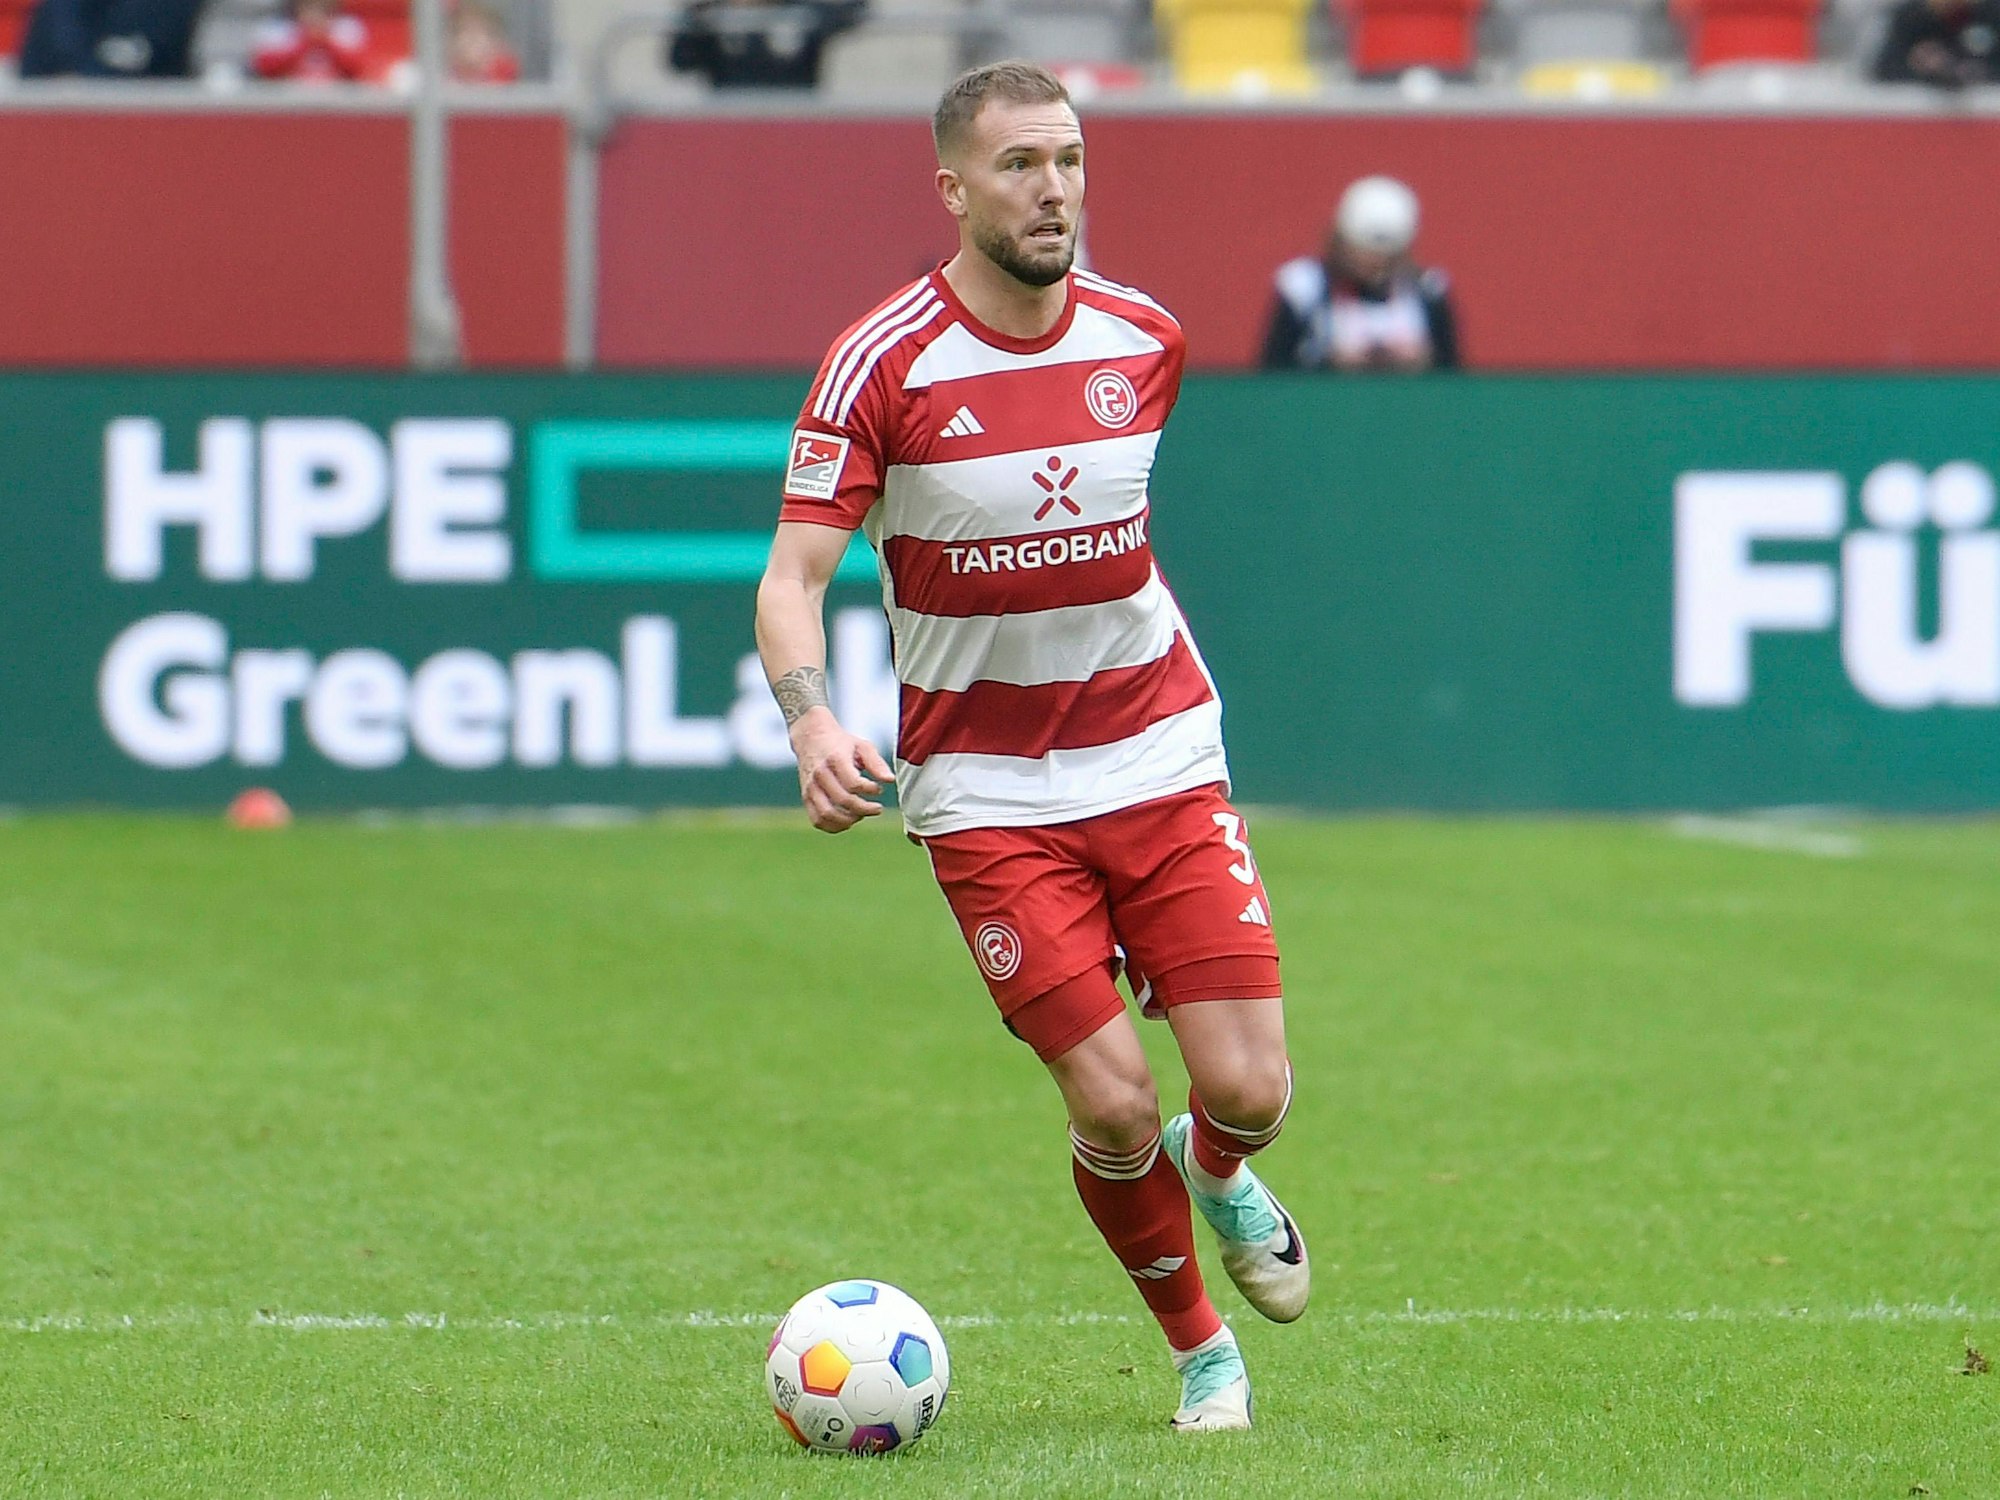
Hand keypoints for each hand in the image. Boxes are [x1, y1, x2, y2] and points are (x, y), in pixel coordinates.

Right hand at [790, 708, 892, 832]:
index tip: (878, 789)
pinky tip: (847, 821)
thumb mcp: (862, 746)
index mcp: (835, 760)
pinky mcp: (806, 797)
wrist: (810, 738)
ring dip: (848, 820)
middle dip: (864, 809)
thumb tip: (890, 780)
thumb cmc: (841, 744)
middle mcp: (820, 775)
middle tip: (877, 808)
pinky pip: (817, 820)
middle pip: (843, 801)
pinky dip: (833, 826)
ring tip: (861, 815)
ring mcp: (810, 787)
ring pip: (827, 814)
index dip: (870, 790)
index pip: (853, 783)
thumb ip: (876, 763)